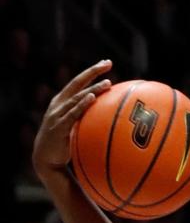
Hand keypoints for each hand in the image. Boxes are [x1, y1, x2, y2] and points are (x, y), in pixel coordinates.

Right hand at [32, 59, 111, 176]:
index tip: (107, 62)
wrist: (46, 160)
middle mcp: (58, 104)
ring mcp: (57, 114)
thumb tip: (111, 117)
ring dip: (93, 89)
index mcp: (62, 101)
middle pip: (77, 83)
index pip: (78, 82)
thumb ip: (88, 119)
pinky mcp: (59, 127)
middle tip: (108, 63)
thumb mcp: (76, 128)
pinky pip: (73, 114)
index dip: (91, 71)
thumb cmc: (64, 144)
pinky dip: (82, 105)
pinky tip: (92, 98)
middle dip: (93, 72)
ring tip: (108, 83)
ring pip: (77, 97)